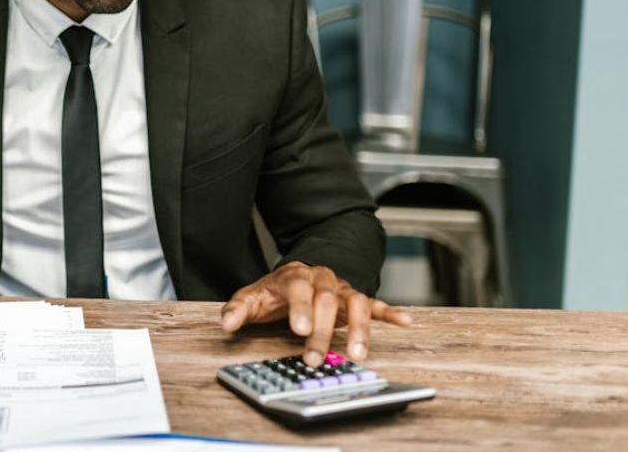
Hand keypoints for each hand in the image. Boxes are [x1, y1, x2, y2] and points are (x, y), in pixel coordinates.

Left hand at [220, 261, 410, 365]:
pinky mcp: (355, 300)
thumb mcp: (251, 298)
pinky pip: (375, 304)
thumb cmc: (273, 292)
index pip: (299, 288)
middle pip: (326, 300)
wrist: (295, 276)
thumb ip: (238, 309)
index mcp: (294, 276)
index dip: (300, 308)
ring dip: (358, 328)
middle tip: (314, 357)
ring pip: (355, 303)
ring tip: (357, 353)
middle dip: (321, 330)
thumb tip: (227, 323)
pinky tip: (404, 321)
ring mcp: (340, 289)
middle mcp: (321, 279)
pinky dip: (389, 312)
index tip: (299, 330)